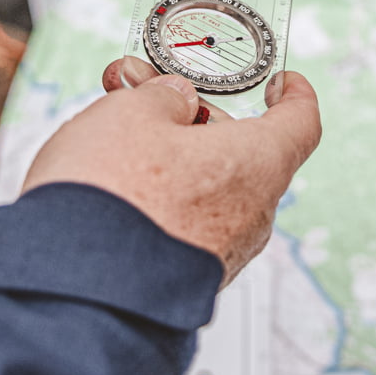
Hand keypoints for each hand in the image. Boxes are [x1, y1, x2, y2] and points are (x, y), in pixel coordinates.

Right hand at [21, 58, 321, 285]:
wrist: (76, 291)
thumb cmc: (112, 199)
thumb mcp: (130, 113)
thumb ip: (161, 96)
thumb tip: (174, 100)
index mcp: (256, 164)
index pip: (300, 123)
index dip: (293, 95)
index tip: (285, 83)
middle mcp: (251, 214)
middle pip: (240, 152)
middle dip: (196, 120)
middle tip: (148, 95)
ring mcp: (222, 253)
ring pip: (207, 189)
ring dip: (171, 159)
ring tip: (115, 139)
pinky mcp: (187, 279)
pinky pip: (184, 225)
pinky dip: (159, 198)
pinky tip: (115, 187)